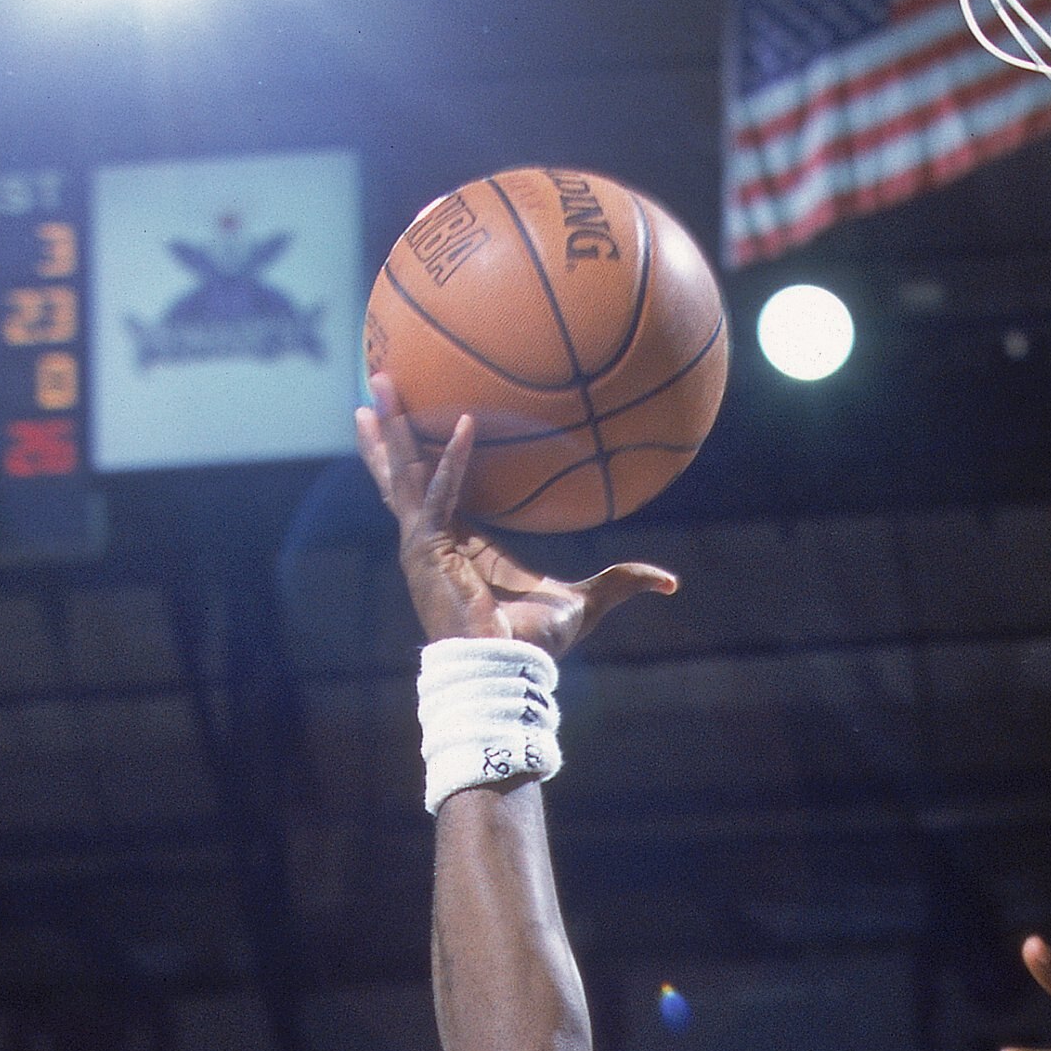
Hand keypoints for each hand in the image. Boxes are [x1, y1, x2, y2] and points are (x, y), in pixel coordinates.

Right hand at [355, 373, 675, 656]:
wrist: (511, 668)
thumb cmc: (538, 644)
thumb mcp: (586, 601)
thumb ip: (622, 582)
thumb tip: (671, 582)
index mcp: (460, 544)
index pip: (432, 488)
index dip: (421, 455)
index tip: (417, 418)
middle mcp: (434, 540)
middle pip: (403, 474)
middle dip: (389, 430)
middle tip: (379, 382)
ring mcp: (424, 545)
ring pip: (402, 475)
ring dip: (391, 431)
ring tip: (379, 386)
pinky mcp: (430, 550)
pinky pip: (440, 494)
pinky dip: (452, 460)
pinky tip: (465, 423)